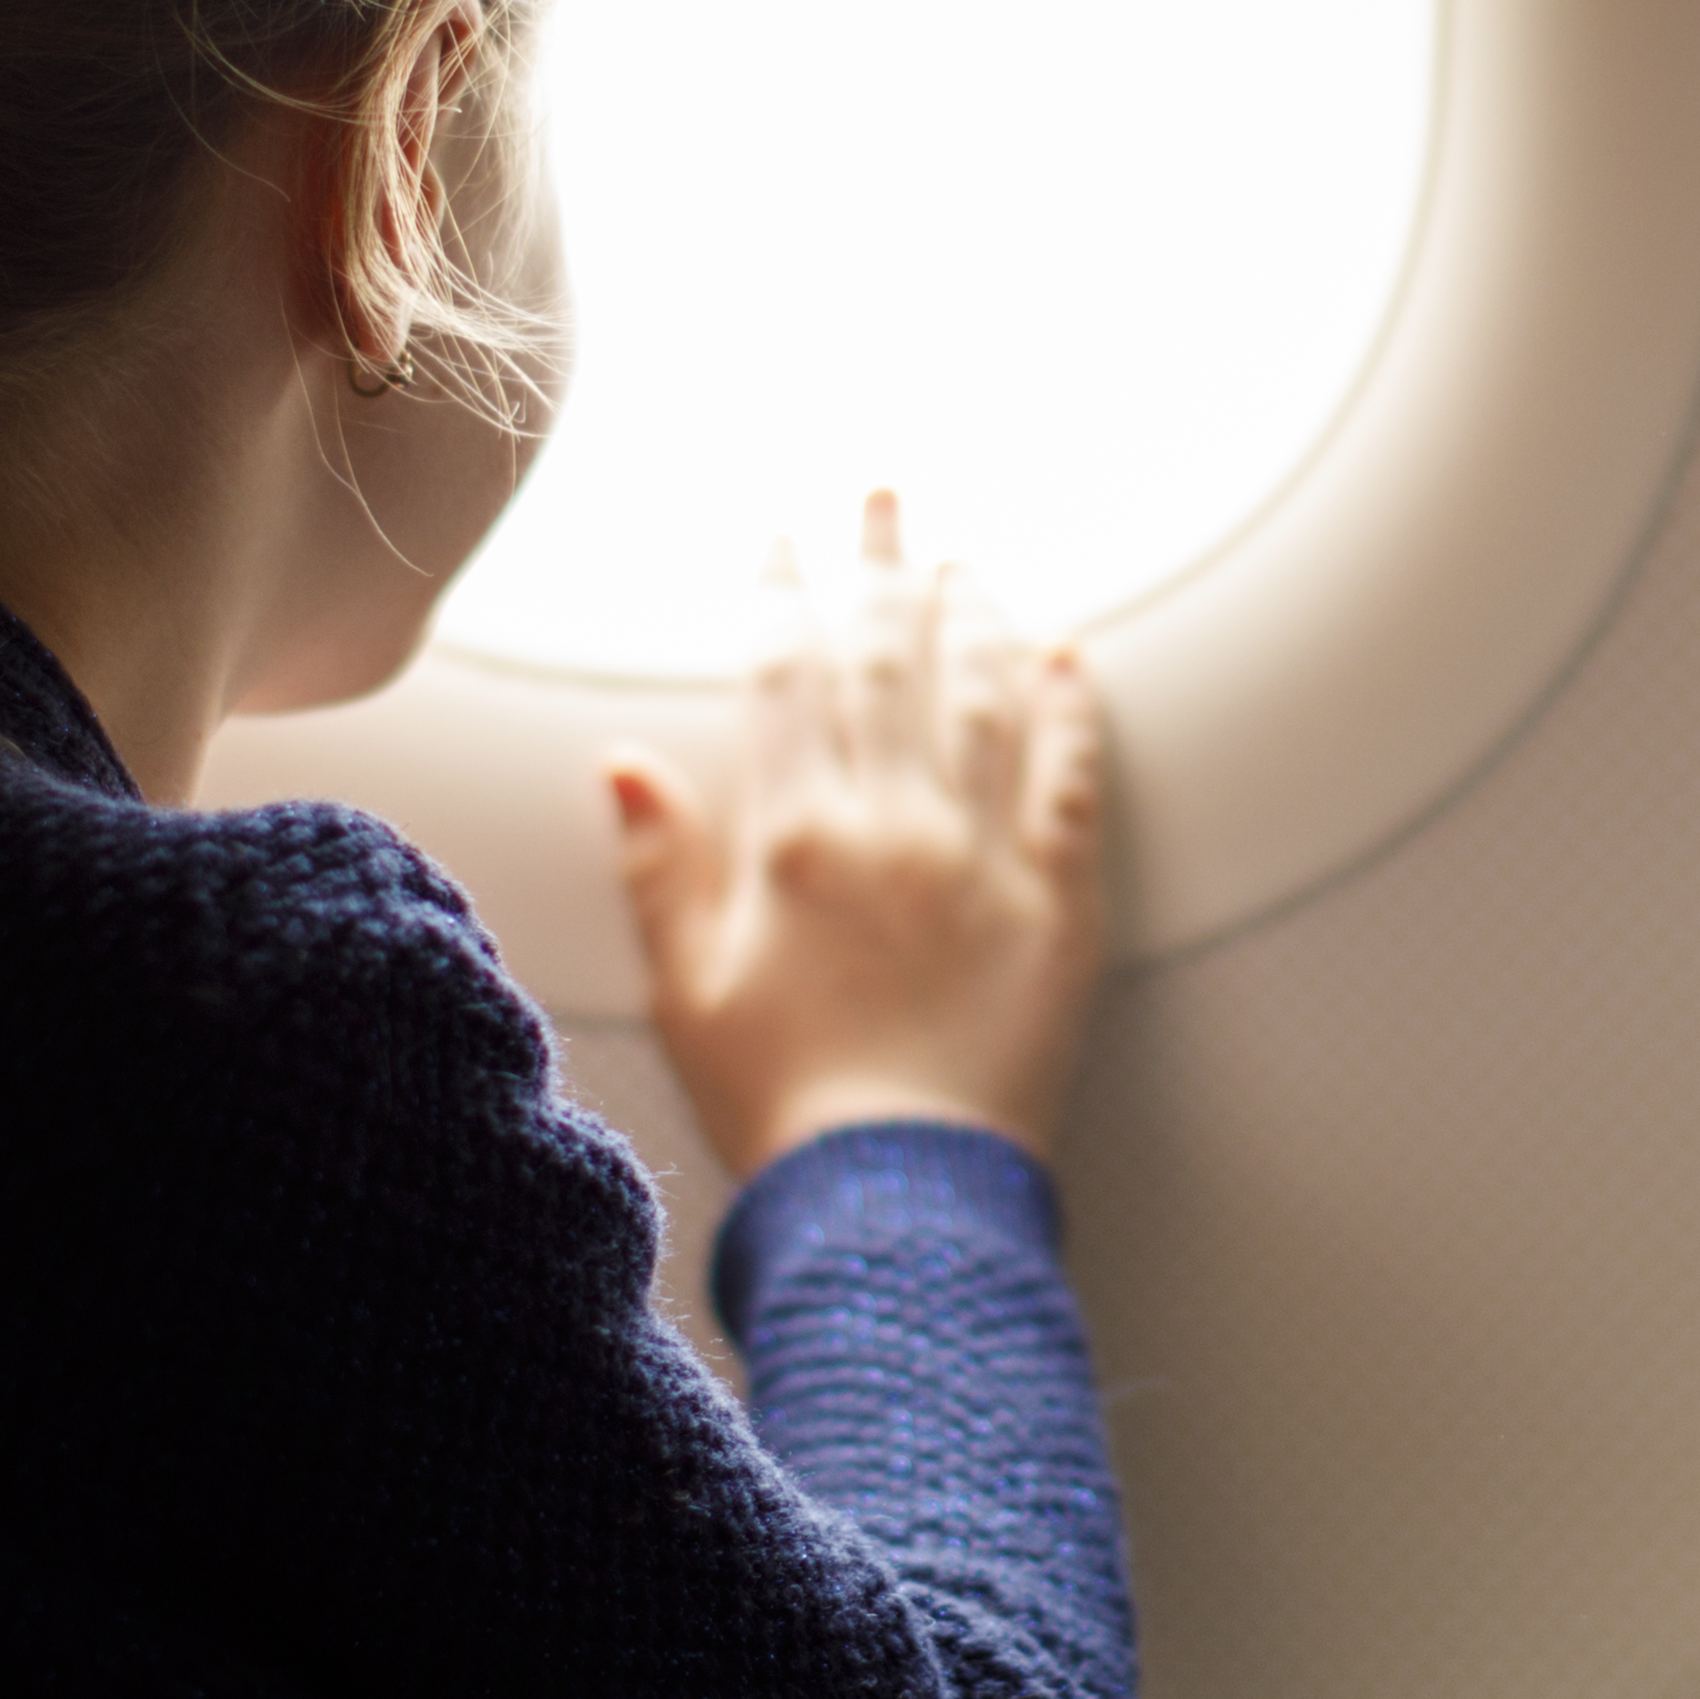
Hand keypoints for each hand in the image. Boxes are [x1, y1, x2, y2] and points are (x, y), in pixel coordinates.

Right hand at [607, 495, 1110, 1179]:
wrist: (899, 1199)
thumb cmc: (779, 1105)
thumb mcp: (686, 990)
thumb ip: (659, 869)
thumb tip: (625, 765)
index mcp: (794, 840)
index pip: (785, 681)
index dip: (779, 601)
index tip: (777, 543)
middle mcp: (893, 826)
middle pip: (889, 663)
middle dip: (879, 570)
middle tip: (881, 498)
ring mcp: (985, 857)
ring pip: (985, 698)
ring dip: (976, 616)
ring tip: (965, 561)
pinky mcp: (1061, 904)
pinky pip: (1074, 781)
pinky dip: (1074, 710)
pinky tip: (1072, 658)